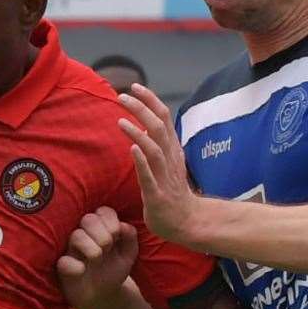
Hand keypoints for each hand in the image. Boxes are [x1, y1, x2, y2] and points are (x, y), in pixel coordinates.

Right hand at [57, 206, 137, 308]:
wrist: (101, 296)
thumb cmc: (112, 270)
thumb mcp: (128, 255)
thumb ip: (130, 238)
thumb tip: (123, 225)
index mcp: (100, 228)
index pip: (103, 211)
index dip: (110, 220)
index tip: (116, 235)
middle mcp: (84, 235)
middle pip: (88, 219)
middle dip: (101, 232)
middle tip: (107, 247)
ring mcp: (71, 250)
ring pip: (76, 236)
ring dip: (90, 245)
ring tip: (97, 257)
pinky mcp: (63, 267)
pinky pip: (64, 261)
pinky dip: (74, 264)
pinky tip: (82, 269)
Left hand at [116, 84, 204, 247]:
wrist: (187, 222)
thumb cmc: (173, 192)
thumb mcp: (168, 163)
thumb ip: (159, 144)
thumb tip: (147, 125)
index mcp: (172, 149)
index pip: (164, 117)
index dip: (150, 100)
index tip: (135, 86)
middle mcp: (170, 159)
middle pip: (159, 127)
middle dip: (141, 109)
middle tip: (122, 96)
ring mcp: (165, 177)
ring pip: (154, 149)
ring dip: (138, 133)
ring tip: (121, 120)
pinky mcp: (158, 195)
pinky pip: (149, 176)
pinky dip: (141, 161)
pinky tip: (132, 149)